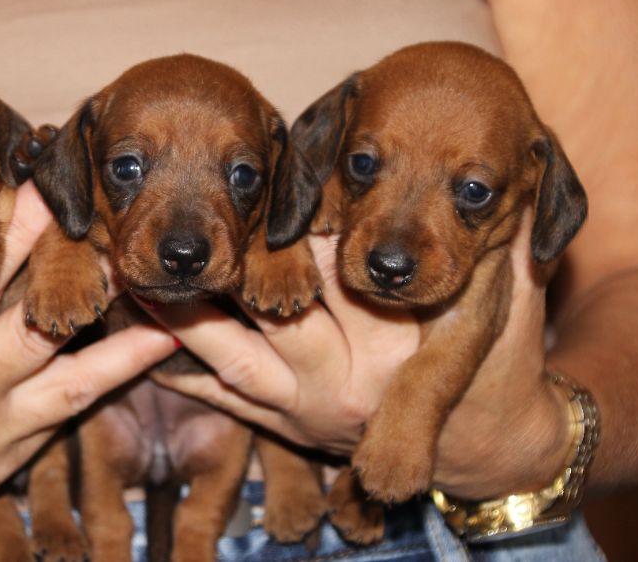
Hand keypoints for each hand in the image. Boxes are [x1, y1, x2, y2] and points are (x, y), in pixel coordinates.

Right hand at [0, 183, 178, 499]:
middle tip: (129, 243)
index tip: (54, 183)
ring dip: (124, 347)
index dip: (17, 227)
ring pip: (69, 382)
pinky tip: (157, 351)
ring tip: (174, 312)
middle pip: (29, 323)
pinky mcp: (6, 461)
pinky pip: (69, 418)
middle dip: (78, 281)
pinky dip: (111, 382)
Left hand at [148, 216, 570, 499]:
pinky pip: (218, 399)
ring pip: (226, 352)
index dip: (283, 224)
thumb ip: (497, 251)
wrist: (486, 453)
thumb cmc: (499, 370)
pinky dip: (174, 369)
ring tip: (130, 272)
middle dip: (217, 264)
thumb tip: (507, 193)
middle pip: (265, 305)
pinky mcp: (280, 428)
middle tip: (166, 223)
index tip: (240, 185)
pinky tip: (133, 334)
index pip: (328, 262)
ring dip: (176, 314)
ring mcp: (303, 407)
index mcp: (393, 335)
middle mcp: (340, 373)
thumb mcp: (504, 305)